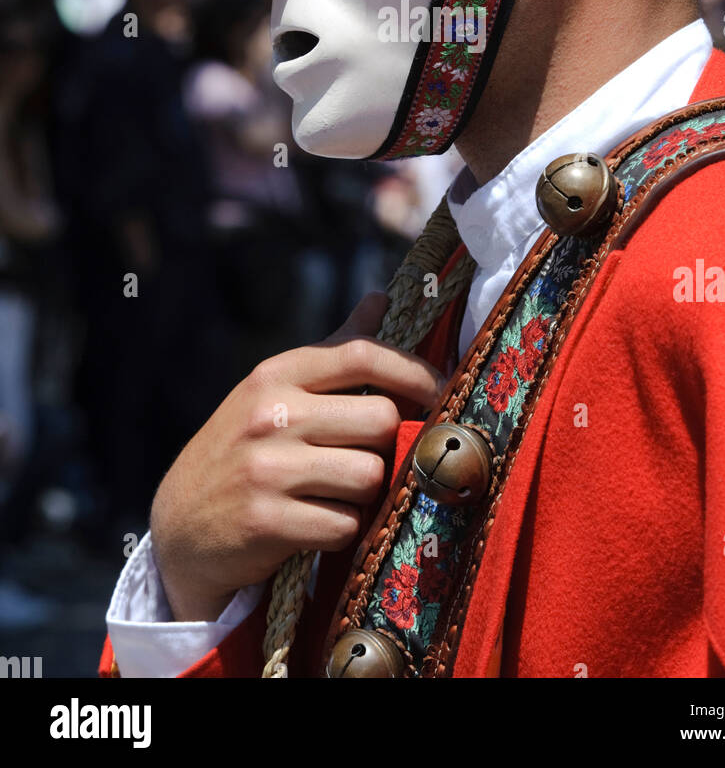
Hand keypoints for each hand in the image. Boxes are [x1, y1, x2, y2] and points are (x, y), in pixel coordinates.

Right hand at [149, 292, 442, 621]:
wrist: (180, 525)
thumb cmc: (244, 449)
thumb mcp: (277, 390)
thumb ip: (334, 351)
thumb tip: (381, 298)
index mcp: (277, 374)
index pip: (361, 355)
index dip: (413, 371)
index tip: (439, 390)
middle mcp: (271, 414)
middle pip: (380, 419)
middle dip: (386, 443)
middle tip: (367, 456)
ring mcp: (267, 468)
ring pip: (369, 476)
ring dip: (365, 493)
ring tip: (335, 492)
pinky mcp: (268, 521)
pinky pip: (345, 525)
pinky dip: (342, 530)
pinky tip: (315, 523)